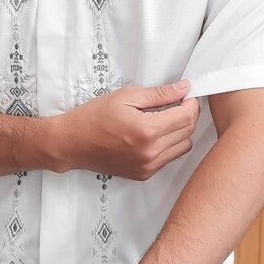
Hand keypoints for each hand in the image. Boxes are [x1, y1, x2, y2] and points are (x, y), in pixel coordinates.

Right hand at [52, 81, 198, 179]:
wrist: (72, 143)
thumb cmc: (93, 117)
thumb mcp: (125, 96)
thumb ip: (158, 94)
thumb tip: (183, 89)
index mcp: (147, 130)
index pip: (186, 117)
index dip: (192, 103)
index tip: (188, 94)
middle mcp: (150, 152)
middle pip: (188, 132)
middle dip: (188, 114)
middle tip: (178, 102)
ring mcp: (147, 166)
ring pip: (183, 147)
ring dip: (181, 131)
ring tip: (165, 118)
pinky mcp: (143, 174)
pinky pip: (168, 158)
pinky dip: (168, 145)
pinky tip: (154, 134)